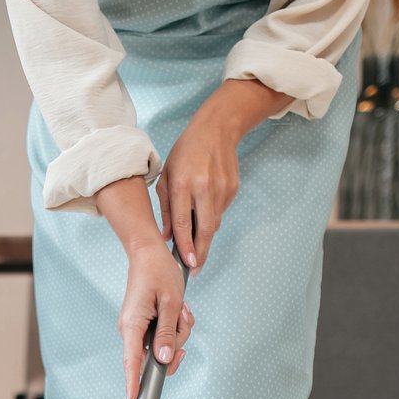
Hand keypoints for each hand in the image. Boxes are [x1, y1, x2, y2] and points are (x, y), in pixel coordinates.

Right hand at [116, 245, 192, 398]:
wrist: (148, 253)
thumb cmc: (159, 272)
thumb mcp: (171, 303)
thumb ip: (167, 333)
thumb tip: (164, 360)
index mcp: (132, 325)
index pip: (132, 361)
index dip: (133, 383)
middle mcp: (130, 330)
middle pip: (155, 357)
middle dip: (175, 343)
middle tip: (184, 320)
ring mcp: (136, 328)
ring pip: (163, 345)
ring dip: (178, 330)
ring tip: (180, 308)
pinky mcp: (143, 325)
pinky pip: (163, 335)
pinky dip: (174, 325)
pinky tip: (177, 309)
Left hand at [157, 78, 289, 271]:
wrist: (217, 129)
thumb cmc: (186, 152)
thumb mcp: (167, 176)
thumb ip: (165, 208)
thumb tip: (166, 236)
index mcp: (183, 184)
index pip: (182, 222)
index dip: (185, 246)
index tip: (186, 264)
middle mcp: (204, 188)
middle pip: (204, 230)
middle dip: (200, 253)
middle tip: (195, 269)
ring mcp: (221, 189)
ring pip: (214, 224)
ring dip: (204, 237)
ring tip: (194, 243)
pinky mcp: (233, 189)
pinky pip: (220, 212)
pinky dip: (211, 217)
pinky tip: (204, 209)